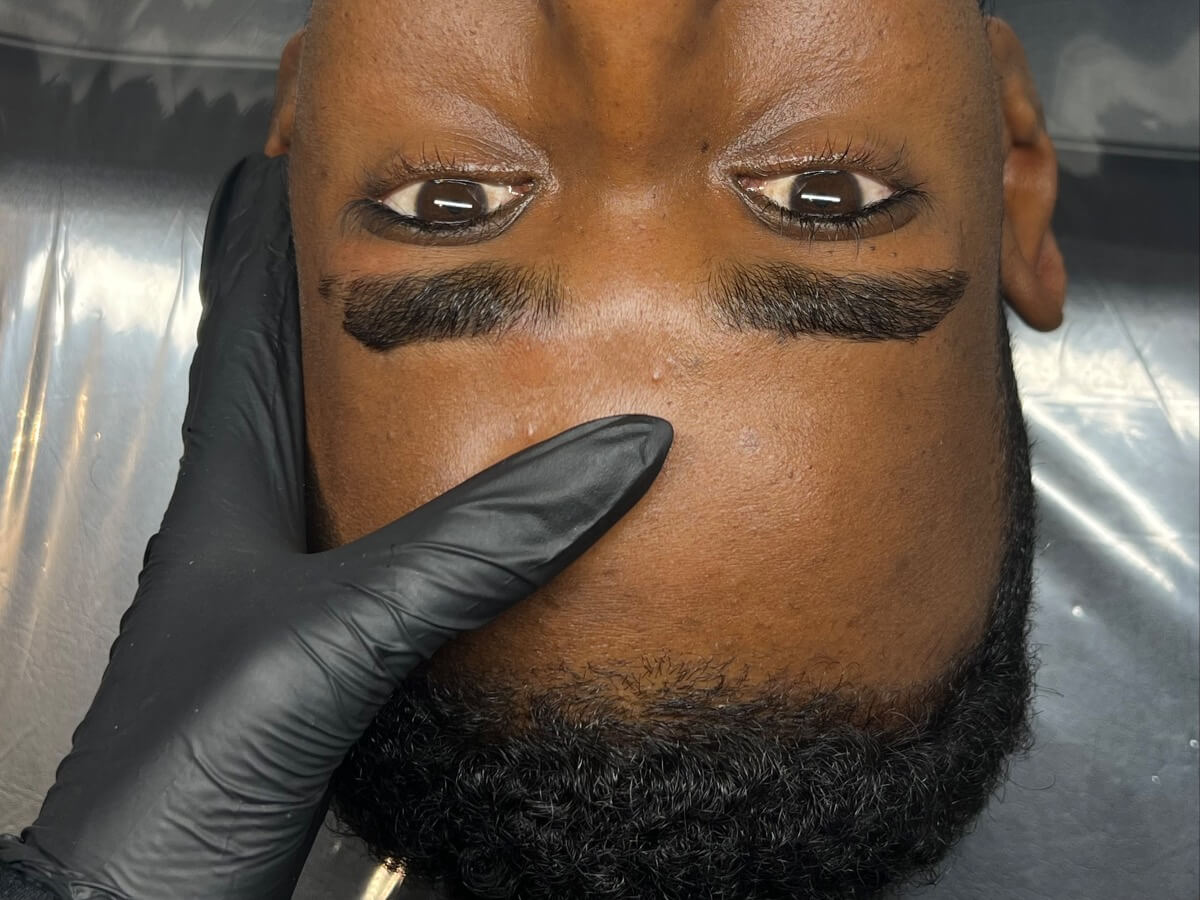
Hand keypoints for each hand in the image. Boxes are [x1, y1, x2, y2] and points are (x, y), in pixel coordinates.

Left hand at [0, 155, 671, 899]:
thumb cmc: (178, 781)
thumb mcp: (328, 636)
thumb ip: (466, 544)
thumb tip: (607, 454)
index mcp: (229, 493)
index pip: (250, 326)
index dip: (282, 244)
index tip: (321, 173)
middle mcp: (257, 536)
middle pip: (312, 391)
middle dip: (367, 320)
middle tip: (434, 261)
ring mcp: (296, 605)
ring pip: (366, 481)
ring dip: (419, 426)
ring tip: (488, 377)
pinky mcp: (337, 672)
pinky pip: (409, 570)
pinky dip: (458, 534)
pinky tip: (502, 536)